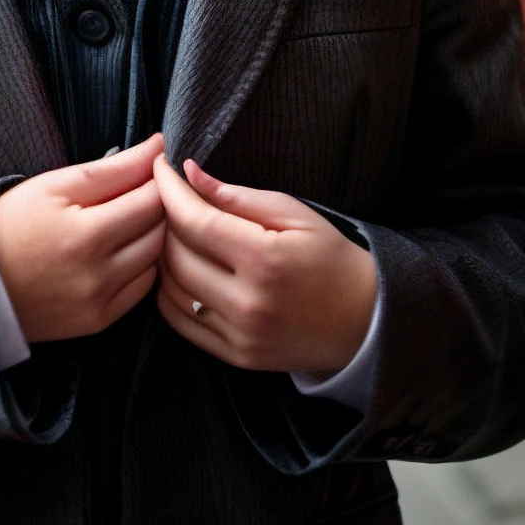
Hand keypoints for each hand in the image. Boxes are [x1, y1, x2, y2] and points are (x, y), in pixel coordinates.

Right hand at [0, 132, 165, 342]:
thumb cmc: (11, 223)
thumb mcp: (54, 184)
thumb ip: (113, 167)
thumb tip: (158, 146)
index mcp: (86, 233)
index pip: (152, 199)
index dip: (158, 177)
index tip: (152, 164)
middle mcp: (98, 274)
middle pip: (159, 230)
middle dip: (159, 204)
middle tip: (141, 187)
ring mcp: (99, 302)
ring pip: (156, 259)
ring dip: (153, 234)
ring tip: (130, 216)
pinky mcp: (98, 322)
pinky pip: (142, 288)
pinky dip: (142, 265)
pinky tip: (122, 249)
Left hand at [153, 155, 376, 372]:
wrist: (364, 321)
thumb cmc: (330, 258)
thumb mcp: (294, 213)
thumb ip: (237, 195)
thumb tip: (190, 173)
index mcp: (265, 260)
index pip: (194, 221)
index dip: (168, 190)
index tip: (160, 167)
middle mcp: (248, 303)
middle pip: (175, 254)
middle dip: (164, 218)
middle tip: (171, 197)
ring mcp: (239, 335)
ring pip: (170, 288)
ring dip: (164, 254)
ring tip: (177, 232)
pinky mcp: (235, 357)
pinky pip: (179, 321)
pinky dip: (170, 291)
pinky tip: (182, 269)